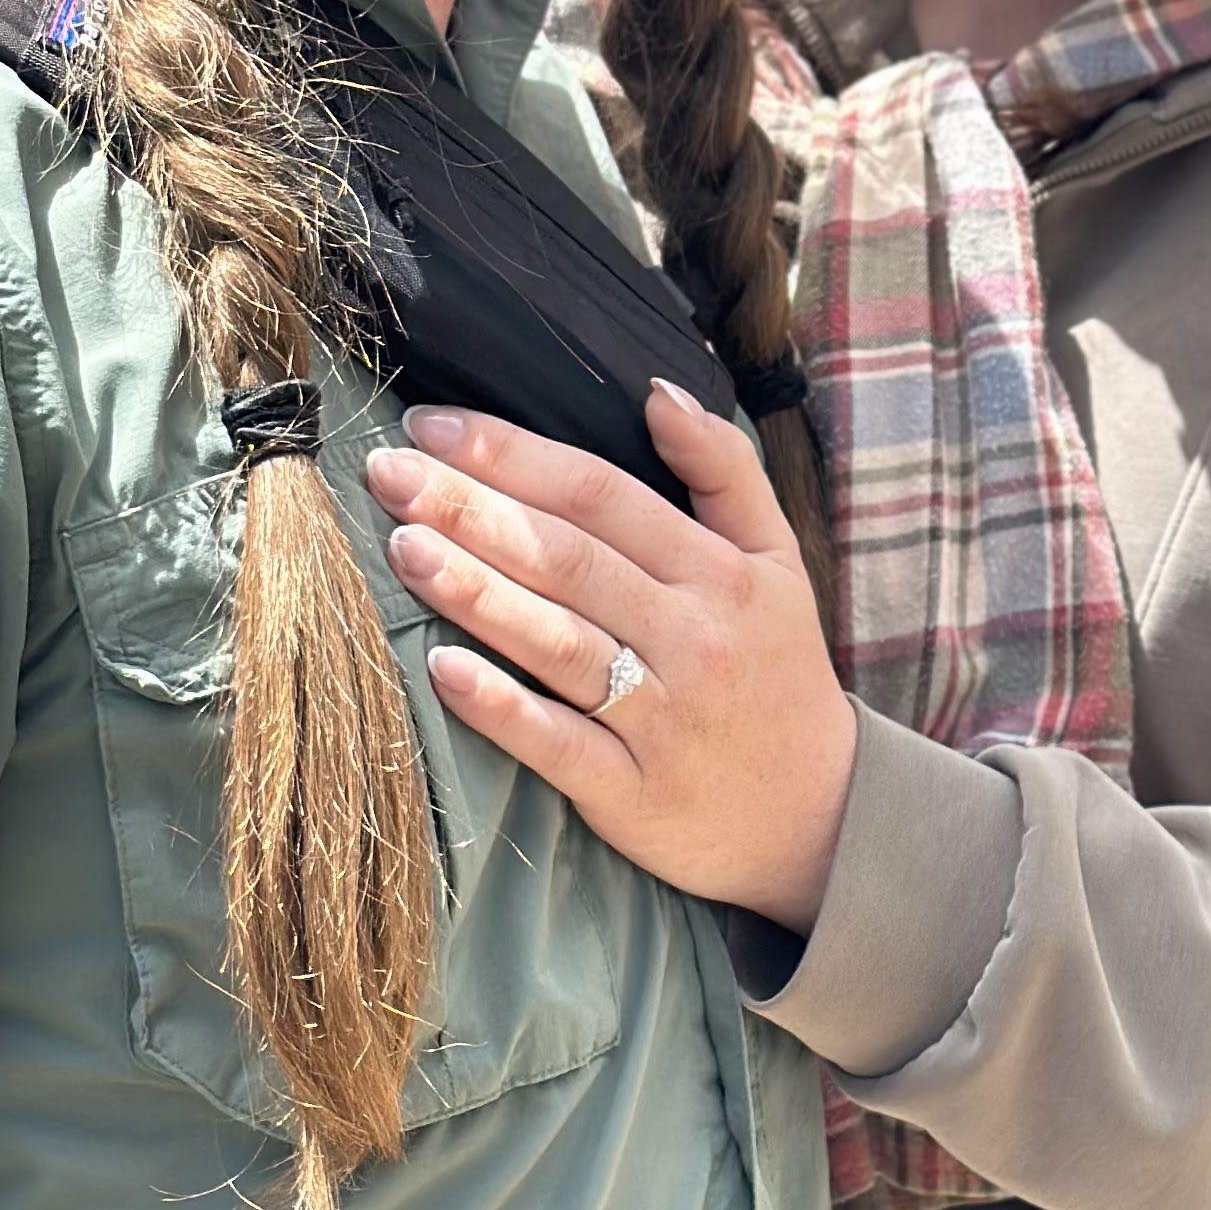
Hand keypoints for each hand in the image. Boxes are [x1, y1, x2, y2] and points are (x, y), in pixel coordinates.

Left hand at [363, 383, 860, 933]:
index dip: (513, 455)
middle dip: (471, 508)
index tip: (432, 426)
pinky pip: (558, 744)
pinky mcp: (633, 793)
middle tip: (388, 473)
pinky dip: (501, 707)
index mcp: (720, 573)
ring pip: (558, 642)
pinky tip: (441, 671)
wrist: (822, 817)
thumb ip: (726, 471)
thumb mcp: (779, 562)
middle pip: (567, 558)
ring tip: (403, 549)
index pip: (600, 494)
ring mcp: (661, 718)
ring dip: (476, 592)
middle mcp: (692, 637)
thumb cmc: (779, 674)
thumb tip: (659, 391)